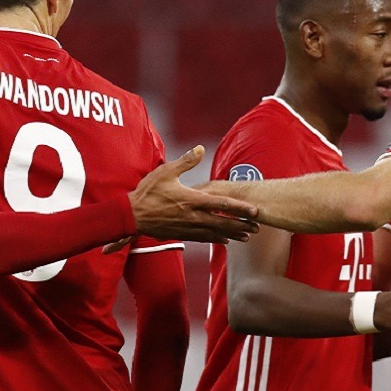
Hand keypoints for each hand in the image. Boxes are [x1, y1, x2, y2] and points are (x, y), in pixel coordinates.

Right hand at [129, 146, 258, 243]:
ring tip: (248, 236)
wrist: (132, 216)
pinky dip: (216, 239)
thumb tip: (200, 149)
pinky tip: (225, 241)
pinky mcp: (182, 234)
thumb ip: (185, 162)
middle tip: (258, 227)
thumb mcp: (166, 172)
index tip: (254, 211)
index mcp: (192, 200)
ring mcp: (188, 227)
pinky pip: (203, 238)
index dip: (240, 208)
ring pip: (216, 233)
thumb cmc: (147, 193)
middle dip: (242, 225)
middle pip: (223, 222)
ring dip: (233, 234)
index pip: (222, 205)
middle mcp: (193, 216)